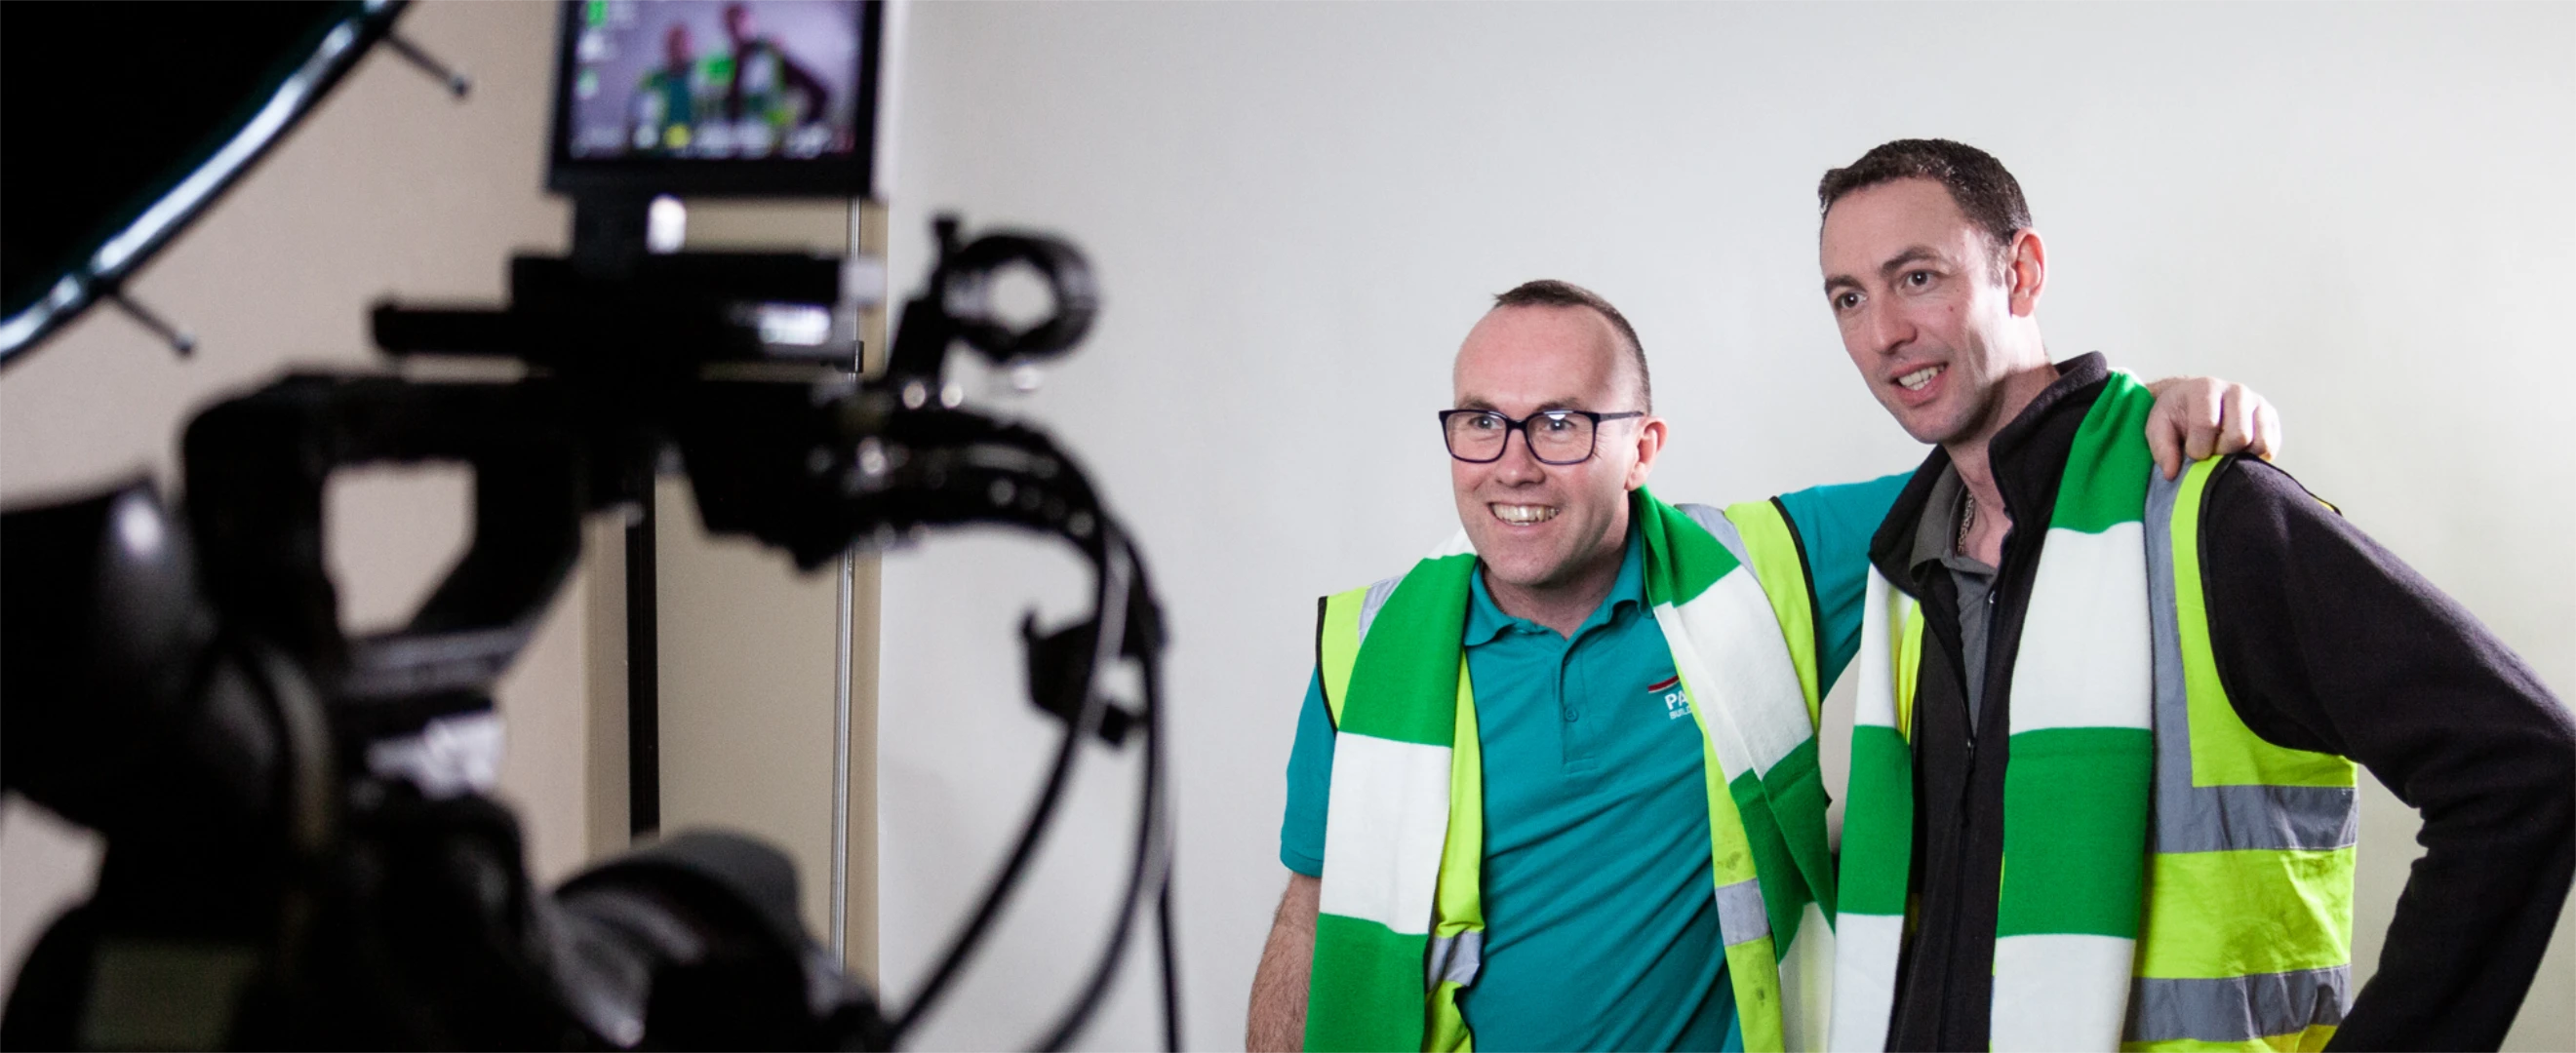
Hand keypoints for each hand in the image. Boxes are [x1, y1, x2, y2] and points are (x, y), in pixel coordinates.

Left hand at [2144, 376, 2280, 479]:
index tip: (2190, 453)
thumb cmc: (2175, 416)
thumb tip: (2171, 473)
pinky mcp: (2271, 418)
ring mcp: (2258, 403)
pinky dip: (2253, 457)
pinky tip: (2236, 452)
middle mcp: (2237, 391)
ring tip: (2222, 452)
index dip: (2197, 448)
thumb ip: (2161, 448)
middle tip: (2209, 453)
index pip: (2208, 424)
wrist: (2194, 402)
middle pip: (2239, 436)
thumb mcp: (2158, 427)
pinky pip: (2270, 447)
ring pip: (2260, 443)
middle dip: (2220, 453)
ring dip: (2239, 456)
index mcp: (2206, 388)